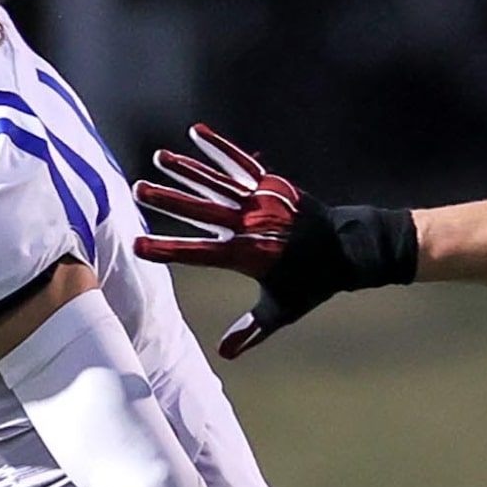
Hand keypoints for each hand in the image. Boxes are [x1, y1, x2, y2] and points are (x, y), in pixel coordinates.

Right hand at [132, 124, 414, 357]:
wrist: (348, 248)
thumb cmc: (312, 283)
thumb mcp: (281, 310)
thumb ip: (251, 330)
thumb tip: (224, 354)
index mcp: (247, 255)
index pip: (199, 254)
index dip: (167, 249)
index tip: (137, 245)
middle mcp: (251, 224)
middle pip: (201, 210)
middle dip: (169, 200)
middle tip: (138, 189)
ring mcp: (262, 200)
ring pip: (216, 182)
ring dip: (187, 169)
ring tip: (159, 157)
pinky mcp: (272, 184)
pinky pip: (240, 163)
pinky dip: (220, 148)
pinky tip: (197, 132)